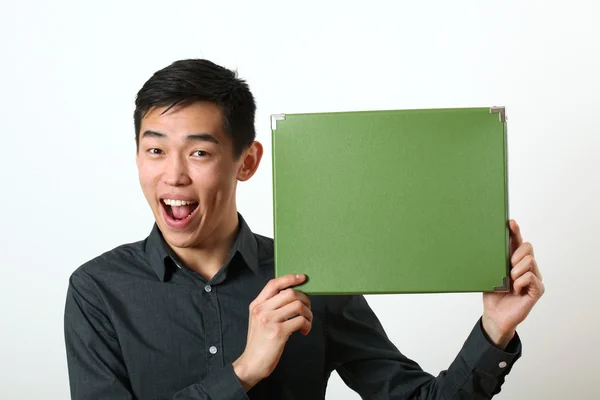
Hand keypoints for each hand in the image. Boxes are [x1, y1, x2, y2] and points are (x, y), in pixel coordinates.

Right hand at [233, 274, 311, 390]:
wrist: (252, 363)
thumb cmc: (259, 342)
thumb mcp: (258, 320)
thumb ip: (270, 306)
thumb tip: (292, 296)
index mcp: (256, 305)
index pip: (274, 284)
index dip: (290, 278)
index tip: (302, 278)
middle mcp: (262, 310)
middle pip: (290, 293)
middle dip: (305, 299)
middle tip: (308, 309)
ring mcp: (270, 320)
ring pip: (298, 305)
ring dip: (308, 314)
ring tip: (307, 322)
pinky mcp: (278, 332)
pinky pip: (300, 320)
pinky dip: (307, 325)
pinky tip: (304, 331)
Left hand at [482, 219, 544, 347]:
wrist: (494, 315)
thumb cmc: (493, 294)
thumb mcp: (490, 273)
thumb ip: (493, 260)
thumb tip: (485, 244)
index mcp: (515, 261)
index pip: (518, 242)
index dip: (515, 231)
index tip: (510, 221)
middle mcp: (527, 268)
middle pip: (527, 248)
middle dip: (516, 253)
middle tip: (507, 266)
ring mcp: (534, 278)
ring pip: (529, 261)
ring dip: (515, 271)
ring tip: (509, 282)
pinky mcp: (537, 290)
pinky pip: (530, 276)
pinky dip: (519, 282)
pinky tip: (514, 290)